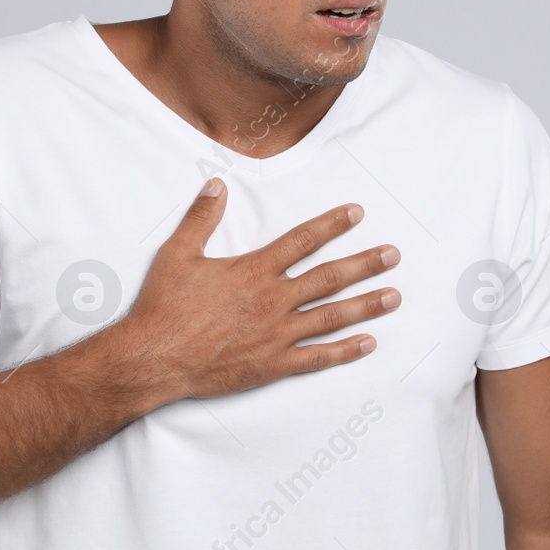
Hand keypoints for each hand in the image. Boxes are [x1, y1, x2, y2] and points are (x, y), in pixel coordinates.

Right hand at [116, 177, 401, 403]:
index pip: (302, 240)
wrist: (154, 358)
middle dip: (365, 264)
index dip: (332, 224)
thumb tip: (216, 185)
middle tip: (394, 255)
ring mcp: (277, 334)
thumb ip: (202, 218)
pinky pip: (317, 357)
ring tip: (395, 296)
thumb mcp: (178, 253)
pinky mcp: (273, 365)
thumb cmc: (164, 307)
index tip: (357, 214)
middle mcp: (273, 300)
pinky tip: (368, 344)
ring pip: (331, 316)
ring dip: (366, 305)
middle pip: (329, 277)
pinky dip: (345, 351)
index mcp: (254, 271)